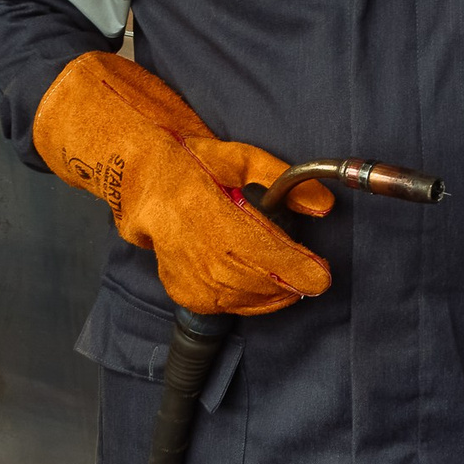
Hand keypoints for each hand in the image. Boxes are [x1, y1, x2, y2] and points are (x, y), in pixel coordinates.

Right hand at [33, 52, 333, 315]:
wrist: (139, 175)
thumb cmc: (194, 161)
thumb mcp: (242, 158)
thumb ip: (284, 180)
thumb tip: (323, 205)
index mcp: (199, 203)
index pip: (251, 245)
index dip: (288, 265)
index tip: (320, 276)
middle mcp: (183, 238)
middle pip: (243, 276)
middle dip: (286, 283)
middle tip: (314, 282)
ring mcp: (175, 264)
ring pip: (230, 296)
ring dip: (268, 296)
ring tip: (294, 286)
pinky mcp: (173, 283)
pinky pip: (214, 305)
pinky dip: (244, 303)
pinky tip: (262, 293)